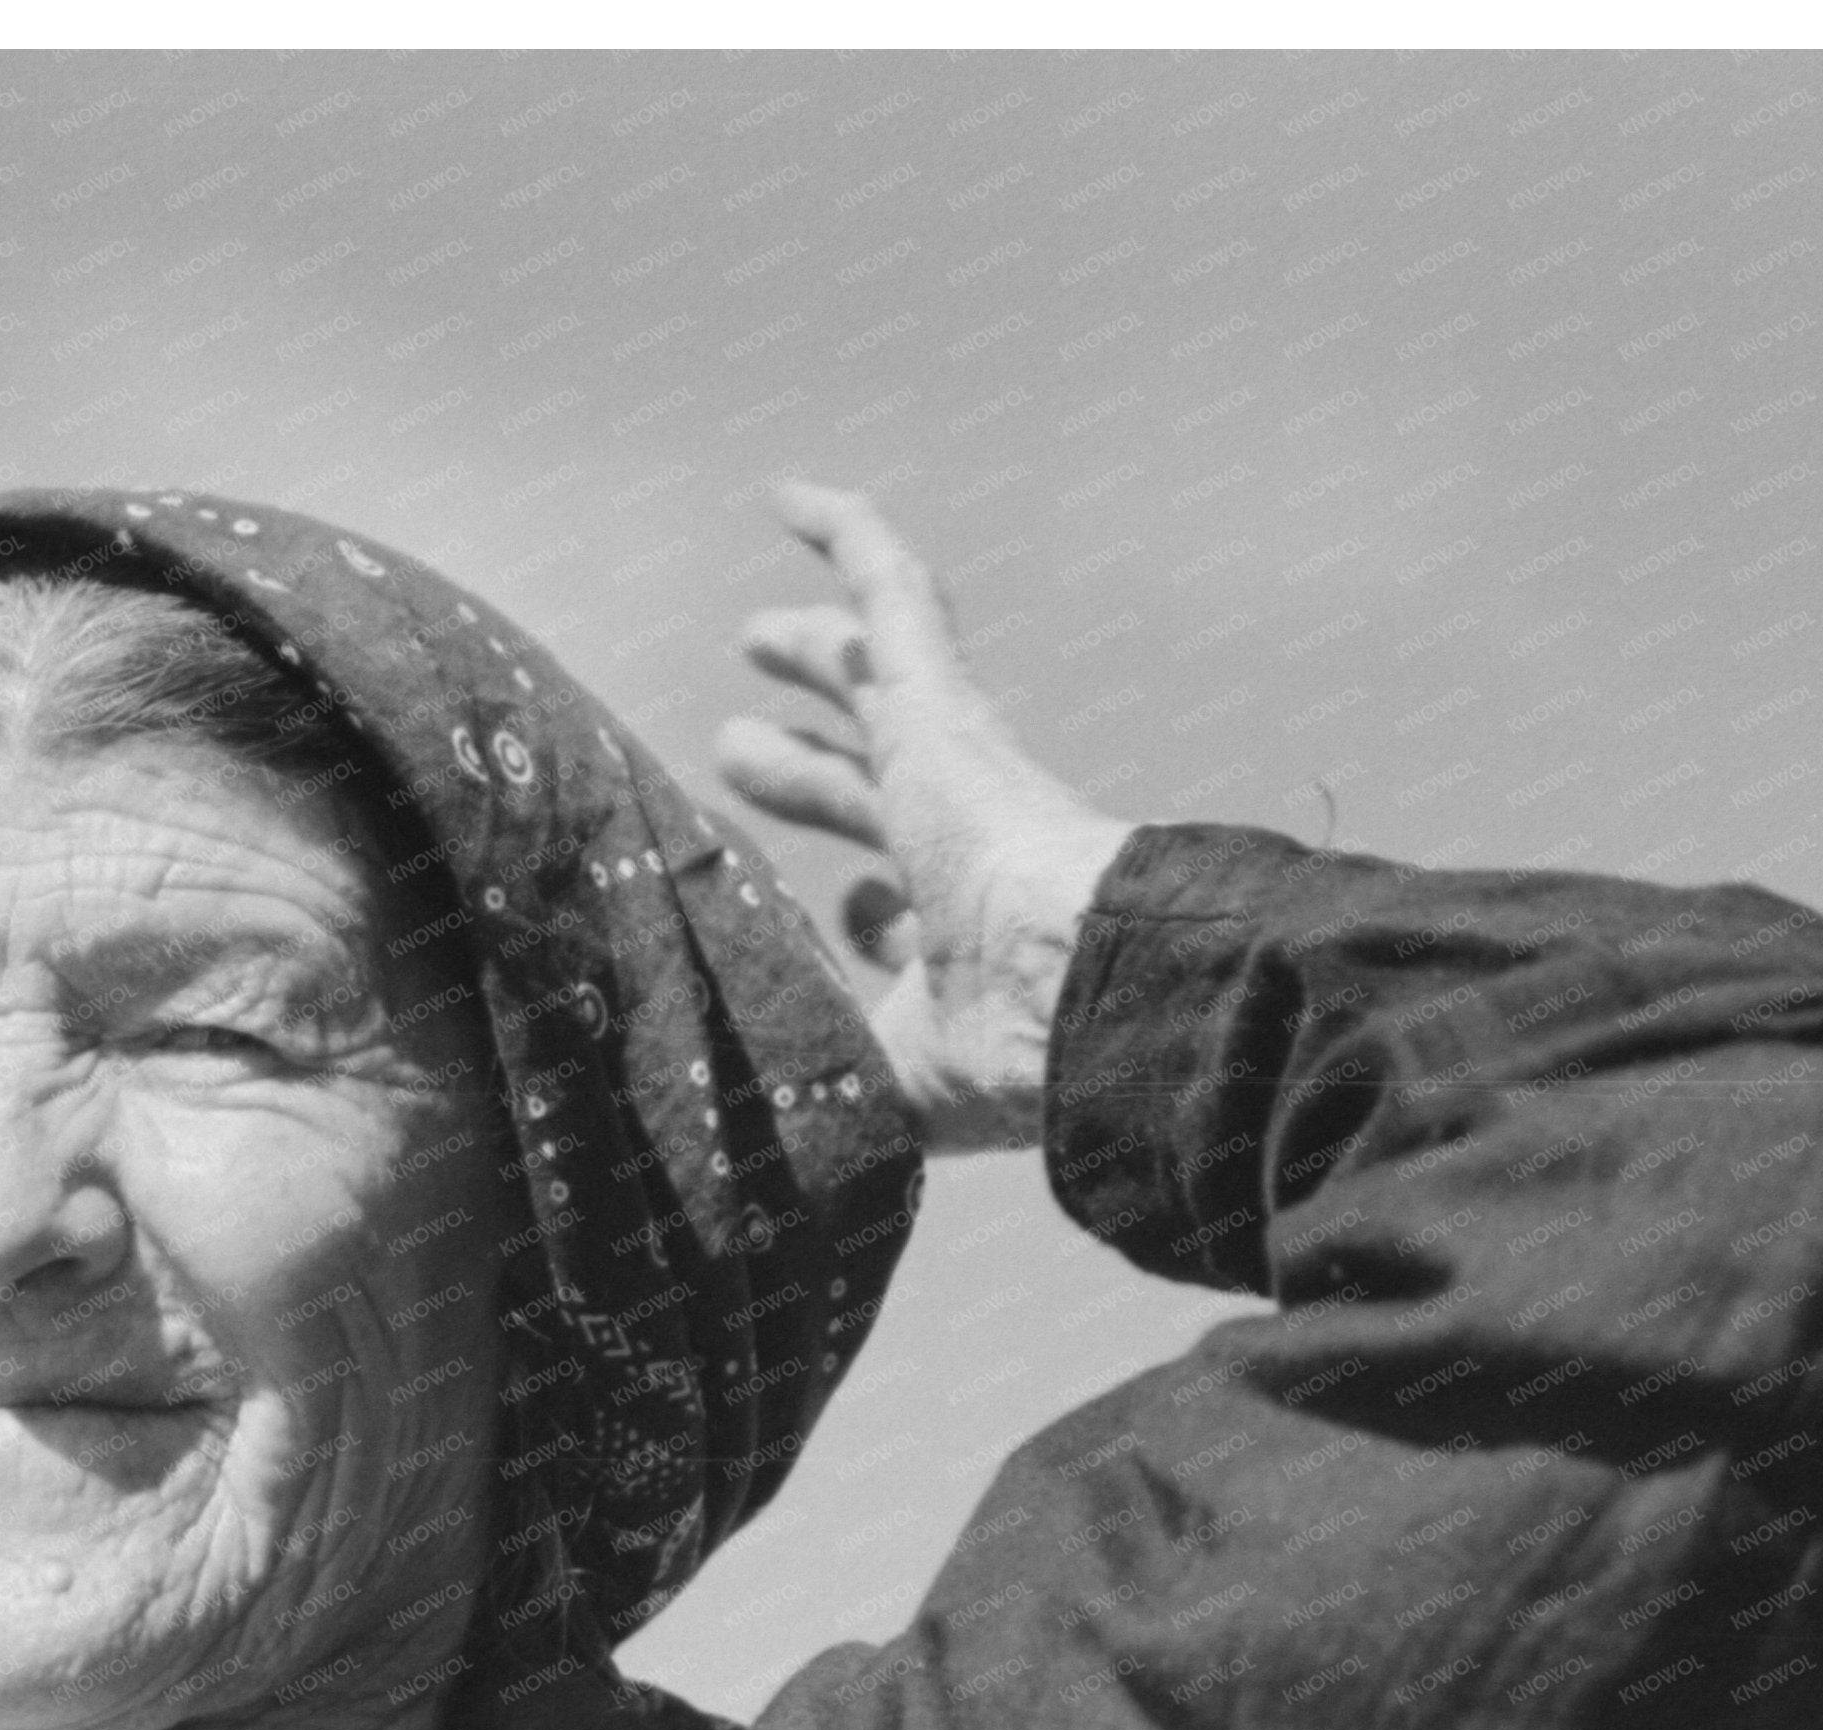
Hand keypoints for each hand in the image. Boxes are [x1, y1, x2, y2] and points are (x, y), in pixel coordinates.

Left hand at [716, 481, 1134, 1152]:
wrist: (1078, 996)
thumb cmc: (997, 1056)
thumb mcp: (884, 1080)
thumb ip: (829, 1088)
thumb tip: (749, 1140)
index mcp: (964, 933)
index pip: (906, 907)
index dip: (870, 916)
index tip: (838, 920)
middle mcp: (965, 840)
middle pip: (874, 781)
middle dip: (814, 770)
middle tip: (744, 749)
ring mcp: (958, 764)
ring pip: (881, 678)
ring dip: (818, 655)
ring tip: (755, 638)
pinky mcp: (943, 703)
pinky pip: (893, 591)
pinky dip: (845, 537)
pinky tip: (785, 496)